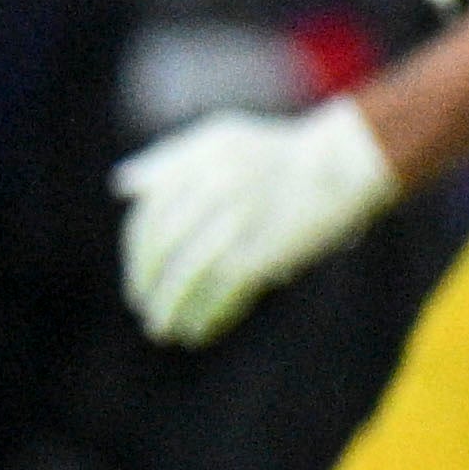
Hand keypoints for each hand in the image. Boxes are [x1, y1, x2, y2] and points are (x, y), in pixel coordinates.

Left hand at [113, 97, 396, 345]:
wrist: (346, 160)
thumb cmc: (279, 151)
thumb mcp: (220, 138)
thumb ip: (169, 160)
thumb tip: (122, 185)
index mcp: (196, 165)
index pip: (149, 220)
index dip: (138, 257)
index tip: (138, 281)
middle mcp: (214, 190)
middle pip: (164, 250)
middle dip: (148, 286)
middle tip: (145, 310)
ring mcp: (240, 220)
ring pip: (190, 275)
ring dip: (172, 309)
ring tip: (165, 330)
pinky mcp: (267, 249)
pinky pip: (225, 290)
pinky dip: (208, 315)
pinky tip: (200, 330)